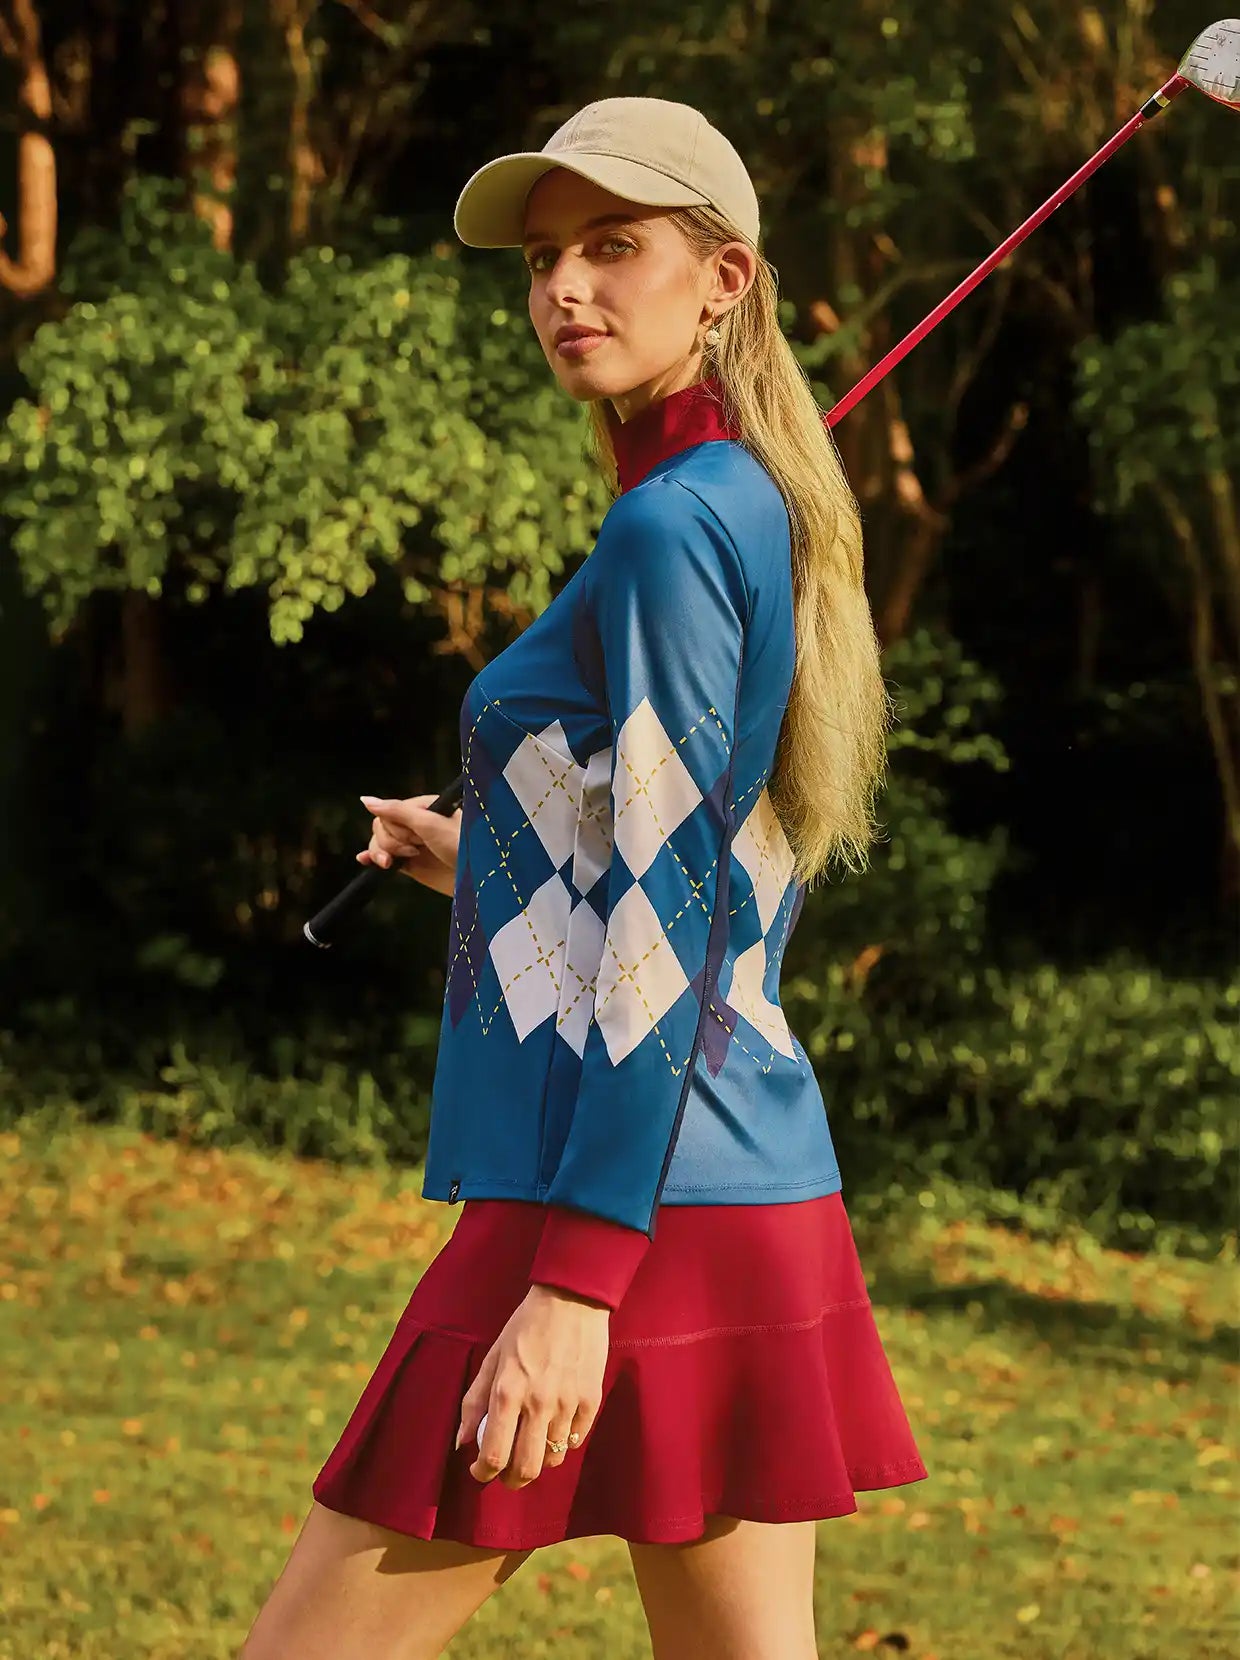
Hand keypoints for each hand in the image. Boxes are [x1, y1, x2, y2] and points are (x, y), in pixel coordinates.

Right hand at [358, 793, 461, 895]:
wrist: (480, 881)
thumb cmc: (464, 846)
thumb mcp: (431, 824)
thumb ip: (398, 812)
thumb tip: (366, 801)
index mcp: (422, 809)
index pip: (389, 812)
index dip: (395, 828)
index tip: (414, 839)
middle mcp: (416, 825)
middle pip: (382, 828)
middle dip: (391, 842)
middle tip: (414, 851)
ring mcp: (413, 845)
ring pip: (381, 844)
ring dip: (380, 853)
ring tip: (391, 864)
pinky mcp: (411, 865)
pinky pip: (385, 859)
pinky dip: (373, 858)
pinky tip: (366, 860)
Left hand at [456, 1285, 608, 1489]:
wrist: (571, 1300)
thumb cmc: (525, 1326)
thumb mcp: (492, 1357)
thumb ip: (474, 1401)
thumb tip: (462, 1442)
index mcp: (507, 1392)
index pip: (494, 1456)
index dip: (482, 1473)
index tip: (479, 1470)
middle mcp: (538, 1403)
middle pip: (525, 1469)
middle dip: (511, 1480)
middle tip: (506, 1473)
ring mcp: (567, 1404)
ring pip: (552, 1459)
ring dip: (538, 1459)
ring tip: (532, 1443)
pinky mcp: (591, 1400)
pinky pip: (576, 1439)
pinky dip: (563, 1441)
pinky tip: (555, 1425)